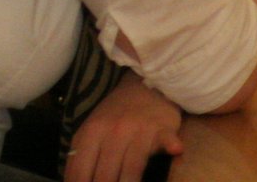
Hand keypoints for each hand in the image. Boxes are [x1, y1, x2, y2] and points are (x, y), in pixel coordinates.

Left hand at [64, 73, 183, 181]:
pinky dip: (171, 145)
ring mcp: (138, 128)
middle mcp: (113, 131)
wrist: (144, 85)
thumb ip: (81, 158)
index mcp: (90, 133)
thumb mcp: (91, 131)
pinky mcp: (162, 127)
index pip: (81, 172)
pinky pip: (166, 139)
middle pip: (105, 175)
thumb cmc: (115, 115)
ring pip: (132, 166)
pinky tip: (175, 150)